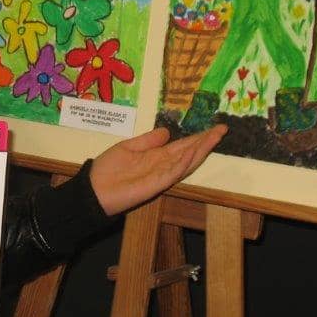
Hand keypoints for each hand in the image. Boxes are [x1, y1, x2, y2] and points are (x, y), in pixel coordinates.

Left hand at [89, 125, 226, 215]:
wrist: (93, 189)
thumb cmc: (108, 169)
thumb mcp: (129, 147)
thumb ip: (149, 140)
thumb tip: (167, 132)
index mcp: (157, 156)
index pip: (183, 145)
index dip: (198, 137)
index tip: (214, 127)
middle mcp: (163, 166)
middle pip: (190, 152)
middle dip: (206, 141)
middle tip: (223, 129)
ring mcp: (161, 176)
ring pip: (186, 162)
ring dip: (201, 150)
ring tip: (214, 137)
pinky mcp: (155, 185)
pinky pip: (173, 173)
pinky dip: (184, 163)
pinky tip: (193, 152)